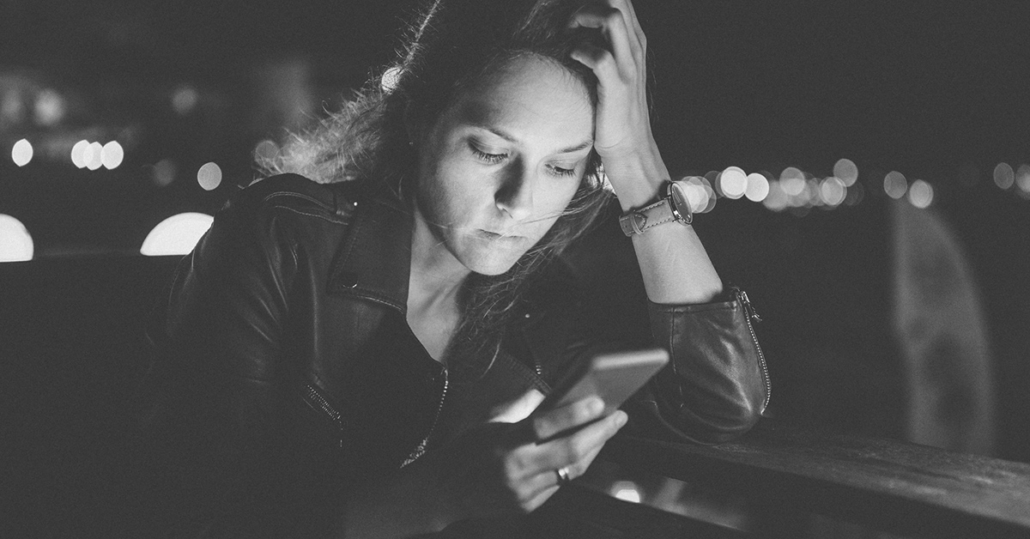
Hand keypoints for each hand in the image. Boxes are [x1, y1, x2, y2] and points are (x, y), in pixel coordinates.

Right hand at [427, 394, 627, 520]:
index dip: (575, 414)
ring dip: (594, 449)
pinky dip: (576, 465)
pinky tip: (586, 451)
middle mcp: (517, 470)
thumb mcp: (489, 424)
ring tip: (608, 430)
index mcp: (504, 443)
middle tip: (619, 416)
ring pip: (572, 471)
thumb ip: (521, 410)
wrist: (443, 491)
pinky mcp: (528, 505)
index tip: (598, 402)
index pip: (545, 425)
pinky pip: (560, 483)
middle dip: (600, 433)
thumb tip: (551, 394)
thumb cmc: (465, 451)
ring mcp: (524, 492)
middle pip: (570, 452)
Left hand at [570, 0, 668, 208]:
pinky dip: (580, 51)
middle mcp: (635, 47)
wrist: (629, 146)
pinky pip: (599, 56)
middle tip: (569, 21)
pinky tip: (570, 58)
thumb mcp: (612, 71)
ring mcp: (628, 66)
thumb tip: (572, 30)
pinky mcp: (617, 86)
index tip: (569, 14)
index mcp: (634, 40)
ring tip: (567, 34)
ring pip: (612, 17)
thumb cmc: (612, 109)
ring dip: (583, 18)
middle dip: (587, 3)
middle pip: (618, 0)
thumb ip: (602, 46)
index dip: (592, 1)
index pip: (620, 0)